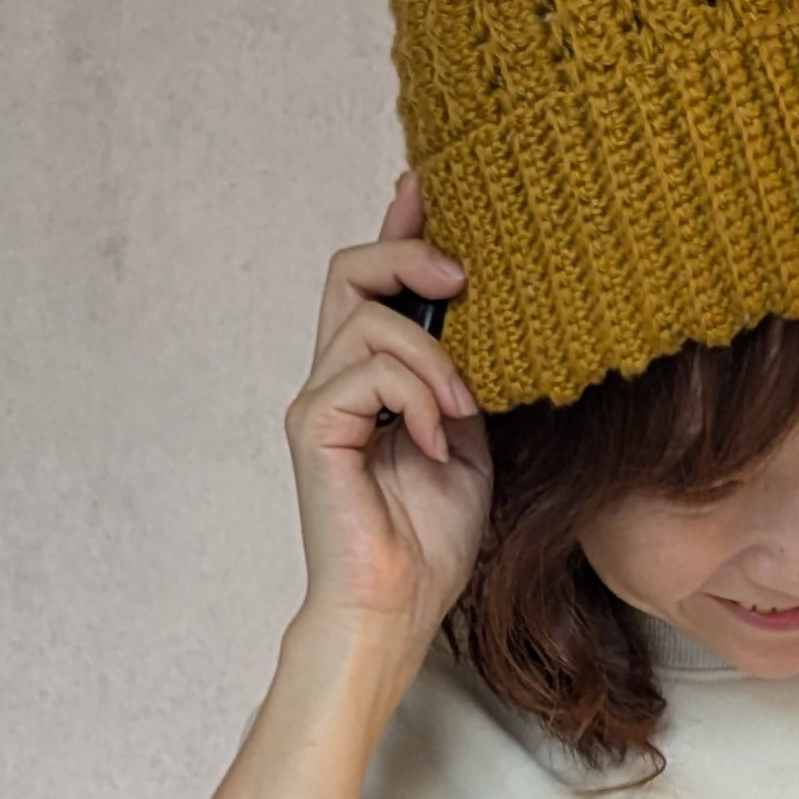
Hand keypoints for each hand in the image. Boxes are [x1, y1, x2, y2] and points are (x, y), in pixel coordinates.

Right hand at [286, 175, 494, 654]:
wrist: (396, 612)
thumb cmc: (429, 544)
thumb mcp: (470, 445)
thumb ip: (463, 383)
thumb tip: (483, 324)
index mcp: (373, 382)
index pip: (374, 285)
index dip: (399, 229)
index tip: (428, 187)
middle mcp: (337, 381)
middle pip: (353, 272)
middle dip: (407, 255)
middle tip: (461, 276)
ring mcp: (321, 401)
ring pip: (367, 319)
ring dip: (431, 356)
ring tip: (460, 410)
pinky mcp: (315, 427)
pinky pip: (367, 372)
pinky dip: (415, 398)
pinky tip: (435, 444)